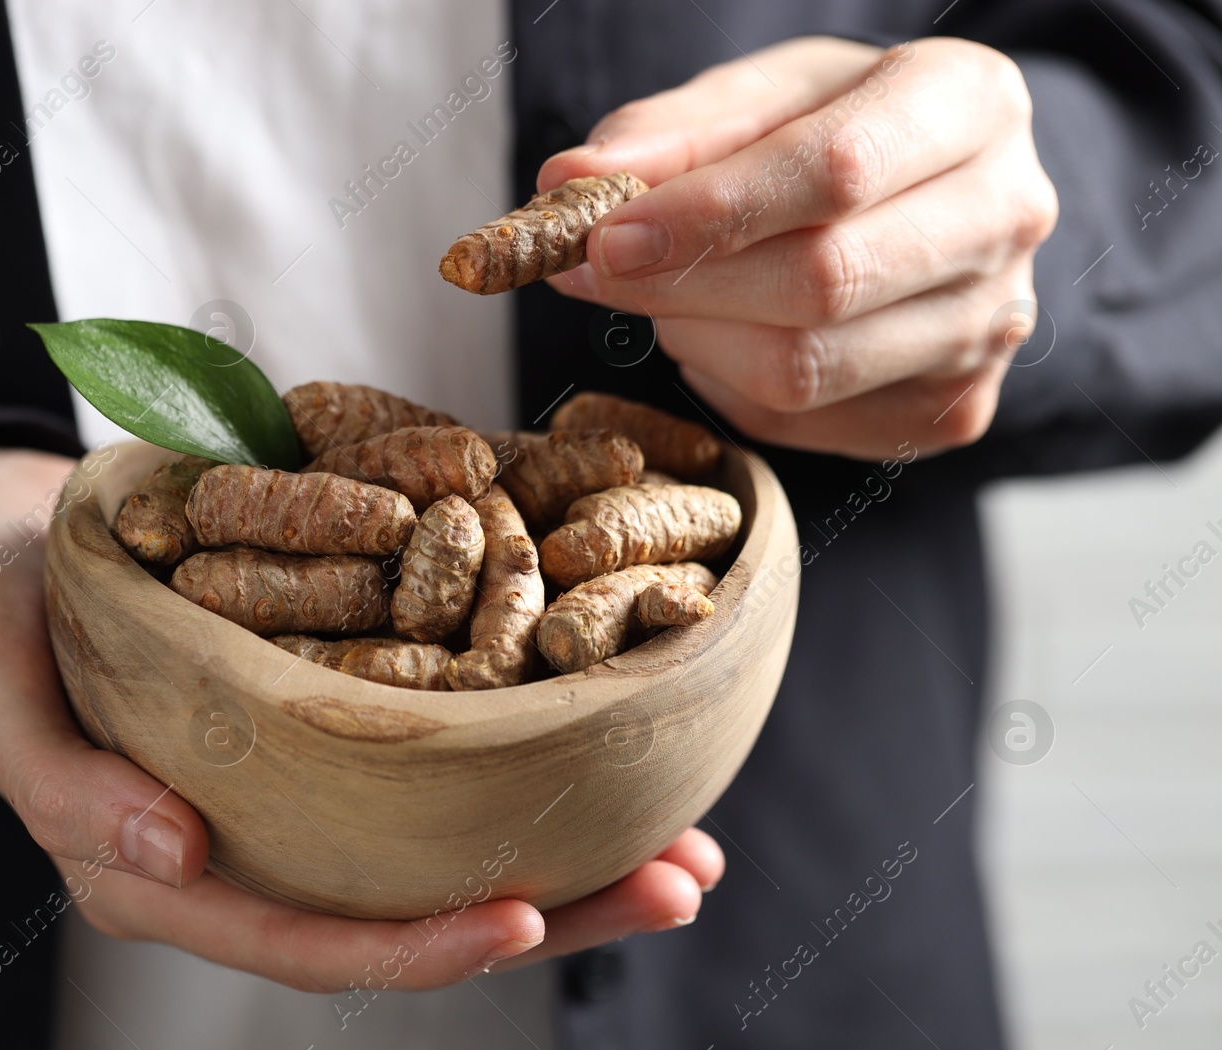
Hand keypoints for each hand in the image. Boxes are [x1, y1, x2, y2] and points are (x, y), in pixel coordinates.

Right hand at [0, 448, 724, 990]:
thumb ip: (63, 788)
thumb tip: (172, 859)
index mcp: (159, 875)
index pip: (306, 942)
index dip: (417, 946)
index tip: (527, 916)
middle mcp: (241, 856)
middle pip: (407, 919)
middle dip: (551, 915)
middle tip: (679, 884)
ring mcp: (290, 804)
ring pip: (437, 861)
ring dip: (567, 863)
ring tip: (687, 848)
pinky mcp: (321, 742)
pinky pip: (429, 780)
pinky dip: (520, 776)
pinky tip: (604, 757)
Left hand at [540, 36, 1058, 459]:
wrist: (925, 193)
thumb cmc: (835, 129)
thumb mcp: (758, 97)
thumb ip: (666, 134)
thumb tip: (567, 181)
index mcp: (971, 103)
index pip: (835, 171)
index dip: (707, 214)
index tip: (606, 237)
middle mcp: (1008, 216)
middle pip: (822, 283)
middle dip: (682, 286)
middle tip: (597, 273)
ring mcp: (992, 326)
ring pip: (807, 371)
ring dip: (699, 340)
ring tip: (672, 296)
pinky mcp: (957, 409)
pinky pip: (808, 426)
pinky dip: (731, 390)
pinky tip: (722, 338)